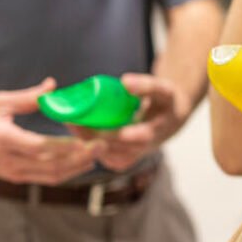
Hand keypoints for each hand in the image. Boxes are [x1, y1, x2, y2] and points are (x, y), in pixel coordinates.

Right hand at [0, 78, 101, 184]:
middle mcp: (9, 159)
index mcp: (2, 138)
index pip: (38, 147)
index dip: (65, 147)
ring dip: (78, 167)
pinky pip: (46, 178)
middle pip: (51, 164)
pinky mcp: (17, 178)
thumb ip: (28, 97)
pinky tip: (83, 162)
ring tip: (99, 153)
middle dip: (80, 157)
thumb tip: (53, 86)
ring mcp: (13, 172)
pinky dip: (67, 172)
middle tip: (104, 145)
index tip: (86, 142)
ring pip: (51, 175)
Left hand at [69, 73, 188, 171]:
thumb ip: (147, 85)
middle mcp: (142, 150)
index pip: (135, 137)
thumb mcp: (163, 90)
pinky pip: (102, 157)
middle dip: (91, 135)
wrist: (170, 120)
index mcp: (154, 132)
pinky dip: (89, 145)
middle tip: (73, 120)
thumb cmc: (166, 102)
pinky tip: (78, 132)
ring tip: (71, 123)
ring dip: (86, 141)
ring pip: (104, 155)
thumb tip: (124, 81)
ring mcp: (131, 157)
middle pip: (113, 147)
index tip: (95, 123)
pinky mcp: (121, 160)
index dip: (116, 132)